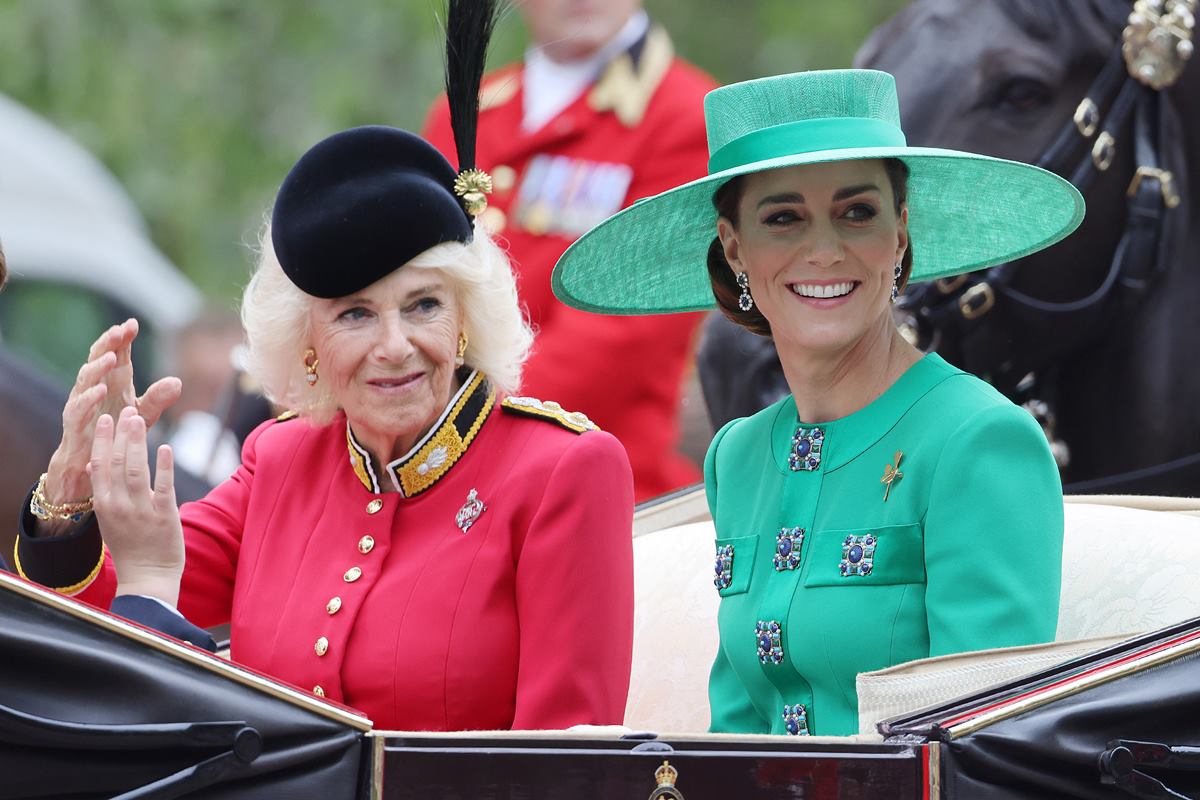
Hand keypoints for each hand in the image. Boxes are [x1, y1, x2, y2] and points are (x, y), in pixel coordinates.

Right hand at [42, 319, 181, 531]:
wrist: (93, 467)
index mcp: (113, 384)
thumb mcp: (142, 416)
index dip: (122, 339)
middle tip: (119, 330)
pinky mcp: (74, 425)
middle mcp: (95, 389)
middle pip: (98, 360)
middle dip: (108, 344)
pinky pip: (78, 408)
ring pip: (85, 380)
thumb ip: (158, 398)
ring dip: (97, 368)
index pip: (116, 355)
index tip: (133, 324)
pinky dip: (88, 398)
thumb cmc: (116, 435)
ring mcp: (82, 405)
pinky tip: (100, 390)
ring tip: (111, 358)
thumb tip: (178, 381)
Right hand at [89, 407, 184, 607]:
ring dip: (138, 442)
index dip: (101, 441)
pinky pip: (163, 486)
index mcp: (103, 505)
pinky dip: (164, 465)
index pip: (98, 466)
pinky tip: (165, 446)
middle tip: (125, 408)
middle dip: (120, 434)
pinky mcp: (164, 515)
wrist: (147, 579)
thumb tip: (95, 465)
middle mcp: (119, 505)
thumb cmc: (130, 547)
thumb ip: (105, 493)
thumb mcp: (109, 519)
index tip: (104, 419)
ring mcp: (141, 510)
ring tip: (140, 419)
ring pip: (137, 469)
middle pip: (117, 462)